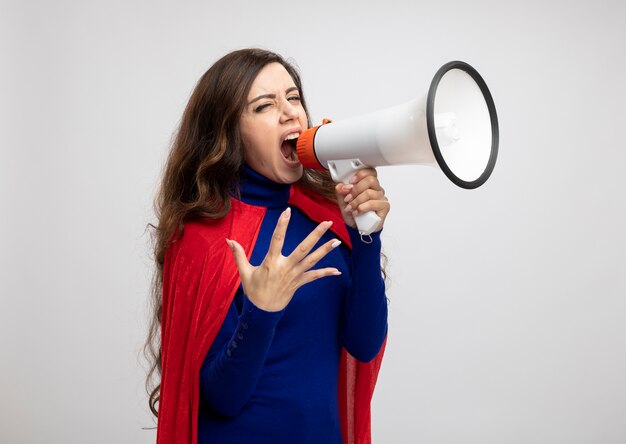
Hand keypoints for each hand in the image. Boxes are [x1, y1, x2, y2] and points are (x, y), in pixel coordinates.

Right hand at [226, 207, 342, 311]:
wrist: (262, 312)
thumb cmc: (253, 290)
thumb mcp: (244, 272)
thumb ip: (239, 254)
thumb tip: (229, 240)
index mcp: (271, 262)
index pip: (276, 239)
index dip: (282, 225)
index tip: (287, 211)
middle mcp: (285, 267)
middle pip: (303, 248)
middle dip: (316, 235)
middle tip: (327, 223)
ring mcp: (294, 275)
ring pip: (312, 261)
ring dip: (325, 251)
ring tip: (337, 241)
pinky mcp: (299, 283)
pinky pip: (314, 277)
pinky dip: (325, 273)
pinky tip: (337, 271)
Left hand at [334, 168, 389, 232]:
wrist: (357, 228)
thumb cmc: (353, 213)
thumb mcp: (343, 201)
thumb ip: (341, 192)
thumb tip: (340, 185)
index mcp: (369, 185)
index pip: (370, 172)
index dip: (361, 174)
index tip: (351, 181)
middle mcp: (377, 190)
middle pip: (370, 180)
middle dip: (355, 189)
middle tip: (347, 198)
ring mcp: (381, 198)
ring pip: (369, 193)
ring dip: (356, 201)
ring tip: (350, 208)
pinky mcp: (384, 207)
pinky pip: (373, 204)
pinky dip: (362, 208)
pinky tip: (357, 212)